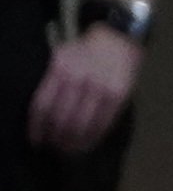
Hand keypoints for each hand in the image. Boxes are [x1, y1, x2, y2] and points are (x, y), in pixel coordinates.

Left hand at [31, 25, 135, 150]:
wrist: (118, 39)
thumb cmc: (85, 53)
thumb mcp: (61, 60)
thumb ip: (52, 84)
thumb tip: (42, 120)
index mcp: (60, 69)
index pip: (42, 105)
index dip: (37, 128)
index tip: (37, 141)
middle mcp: (79, 79)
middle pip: (60, 118)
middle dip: (55, 138)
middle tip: (54, 148)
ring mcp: (100, 88)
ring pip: (81, 124)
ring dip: (73, 142)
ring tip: (69, 151)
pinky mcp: (118, 95)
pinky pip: (102, 123)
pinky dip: (93, 137)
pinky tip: (87, 144)